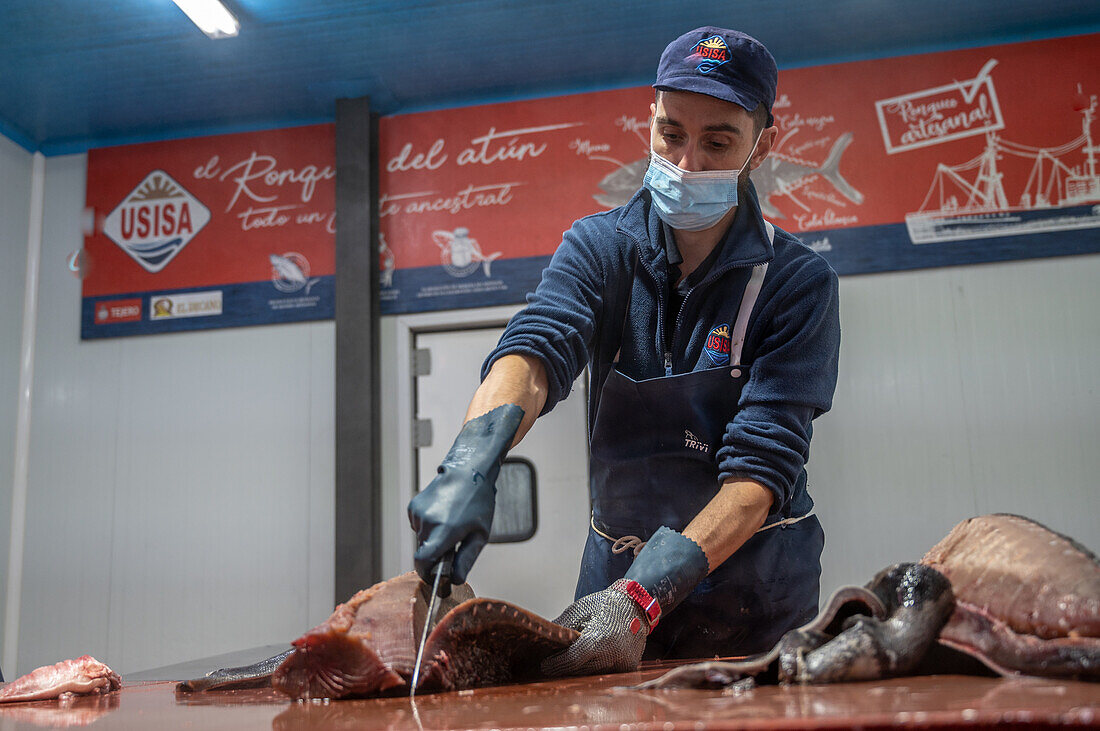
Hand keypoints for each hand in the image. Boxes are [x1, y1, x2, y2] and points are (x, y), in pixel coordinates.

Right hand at [407, 404, 522, 583]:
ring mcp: (418, 513)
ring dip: (433, 539)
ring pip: (421, 539)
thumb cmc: (478, 500)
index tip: (435, 578)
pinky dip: (428, 527)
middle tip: (455, 543)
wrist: (468, 470)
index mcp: (444, 530)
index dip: (427, 574)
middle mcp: (427, 521)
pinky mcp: (413, 507)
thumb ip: (466, 559)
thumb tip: (455, 580)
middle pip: (424, 552)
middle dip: (436, 554)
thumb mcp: (480, 534)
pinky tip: (442, 514)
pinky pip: (418, 527)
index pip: (422, 562)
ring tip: (451, 523)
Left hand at [540, 579, 651, 675]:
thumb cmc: (604, 605)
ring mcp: (623, 662)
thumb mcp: (579, 610)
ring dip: (580, 671)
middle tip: (550, 667)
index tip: (544, 666)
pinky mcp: (629, 666)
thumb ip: (561, 626)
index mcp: (599, 639)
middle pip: (582, 670)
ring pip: (594, 674)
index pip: (572, 660)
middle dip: (565, 669)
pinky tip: (585, 663)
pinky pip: (606, 672)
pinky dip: (595, 669)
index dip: (556, 665)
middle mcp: (613, 654)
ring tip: (564, 665)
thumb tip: (543, 636)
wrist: (634, 604)